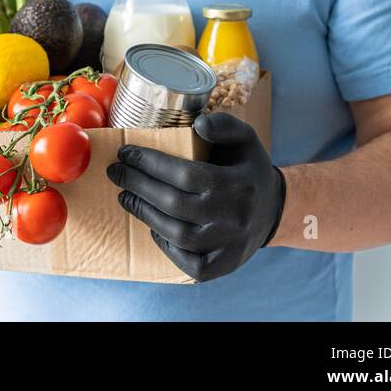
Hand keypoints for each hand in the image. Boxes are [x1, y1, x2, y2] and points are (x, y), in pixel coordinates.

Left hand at [106, 113, 285, 281]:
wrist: (273, 211)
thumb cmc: (248, 171)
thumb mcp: (245, 139)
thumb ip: (225, 125)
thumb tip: (199, 124)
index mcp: (239, 184)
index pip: (185, 174)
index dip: (150, 163)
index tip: (125, 153)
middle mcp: (235, 217)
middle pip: (174, 203)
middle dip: (138, 185)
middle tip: (116, 173)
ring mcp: (229, 245)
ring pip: (176, 234)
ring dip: (144, 213)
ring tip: (126, 196)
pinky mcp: (223, 265)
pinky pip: (188, 263)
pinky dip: (166, 246)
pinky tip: (153, 227)